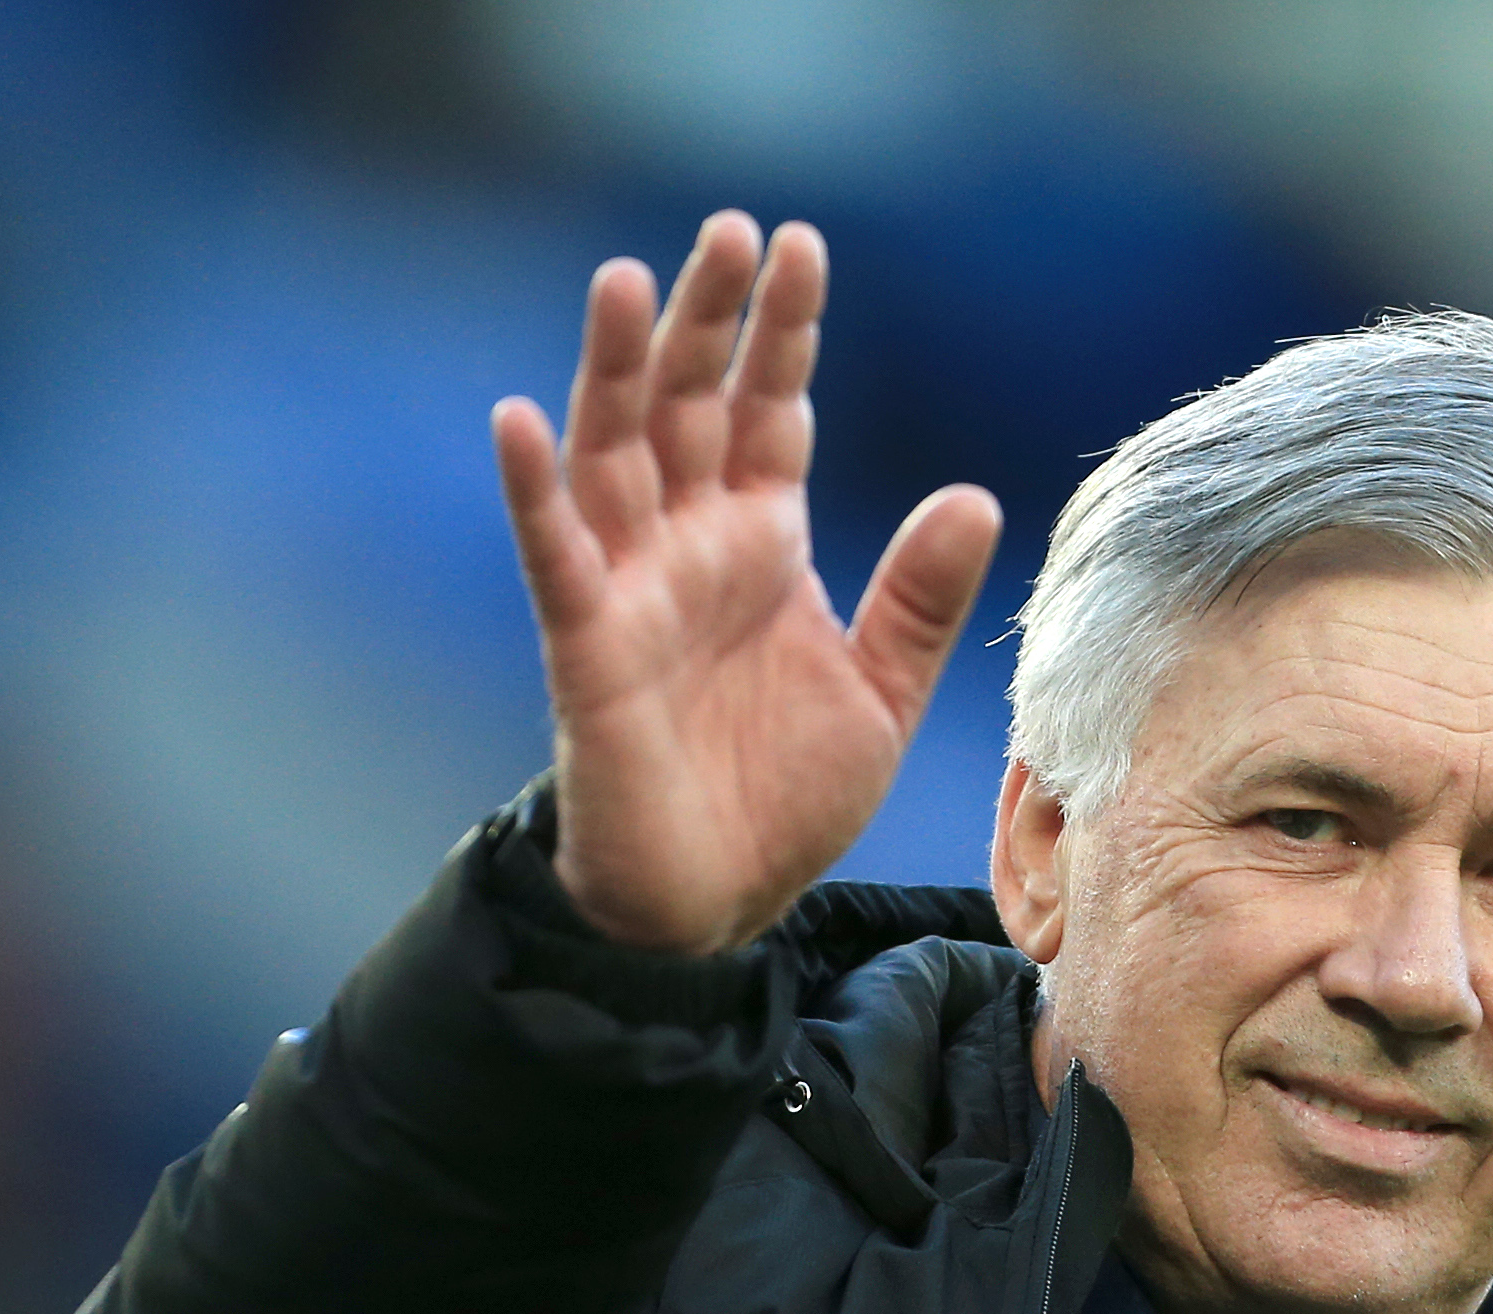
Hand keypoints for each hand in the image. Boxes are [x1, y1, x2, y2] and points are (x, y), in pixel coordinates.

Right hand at [492, 212, 1002, 953]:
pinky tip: (518, 420)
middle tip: (731, 230)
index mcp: (762, 543)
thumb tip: (974, 496)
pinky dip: (533, 492)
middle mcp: (691, 547)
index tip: (801, 246)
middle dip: (708, 318)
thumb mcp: (882, 691)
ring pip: (615, 453)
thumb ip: (921, 597)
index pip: (771, 411)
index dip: (784, 334)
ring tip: (624, 278)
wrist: (719, 904)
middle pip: (691, 404)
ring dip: (614, 367)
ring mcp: (632, 589)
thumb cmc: (784, 796)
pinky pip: (555, 557)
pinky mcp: (586, 648)